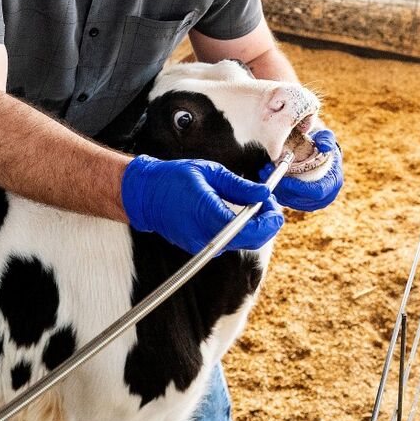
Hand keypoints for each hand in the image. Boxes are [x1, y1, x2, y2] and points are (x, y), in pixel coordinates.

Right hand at [121, 155, 283, 253]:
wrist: (144, 194)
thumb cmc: (174, 178)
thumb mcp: (209, 172)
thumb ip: (239, 185)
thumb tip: (264, 192)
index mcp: (207, 213)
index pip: (249, 229)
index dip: (269, 220)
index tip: (275, 205)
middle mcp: (204, 235)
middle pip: (250, 240)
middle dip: (267, 223)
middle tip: (269, 201)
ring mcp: (200, 245)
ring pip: (241, 242)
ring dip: (254, 226)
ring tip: (254, 203)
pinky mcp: (198, 248)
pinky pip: (228, 242)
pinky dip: (240, 230)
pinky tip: (239, 213)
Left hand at [261, 129, 342, 211]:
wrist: (317, 155)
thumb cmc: (321, 146)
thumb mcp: (325, 138)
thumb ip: (326, 139)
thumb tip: (325, 146)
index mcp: (332, 184)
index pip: (316, 192)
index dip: (299, 187)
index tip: (284, 177)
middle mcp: (323, 197)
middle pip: (299, 199)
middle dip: (282, 186)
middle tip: (267, 170)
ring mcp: (310, 202)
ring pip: (290, 201)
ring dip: (275, 187)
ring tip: (264, 171)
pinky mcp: (299, 202)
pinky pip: (285, 200)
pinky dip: (274, 190)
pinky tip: (267, 176)